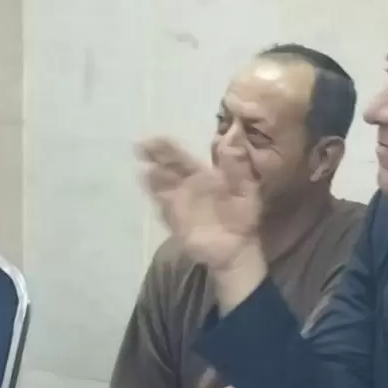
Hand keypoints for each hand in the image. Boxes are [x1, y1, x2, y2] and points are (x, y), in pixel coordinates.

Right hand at [135, 137, 263, 269]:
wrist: (236, 249)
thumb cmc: (241, 218)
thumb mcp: (246, 192)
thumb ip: (238, 170)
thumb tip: (230, 146)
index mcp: (202, 175)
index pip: (181, 158)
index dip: (166, 147)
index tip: (154, 138)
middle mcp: (185, 187)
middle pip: (166, 168)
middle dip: (154, 157)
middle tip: (140, 146)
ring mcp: (178, 204)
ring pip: (161, 187)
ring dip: (153, 178)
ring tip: (146, 170)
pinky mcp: (175, 222)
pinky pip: (164, 210)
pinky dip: (159, 202)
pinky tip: (156, 194)